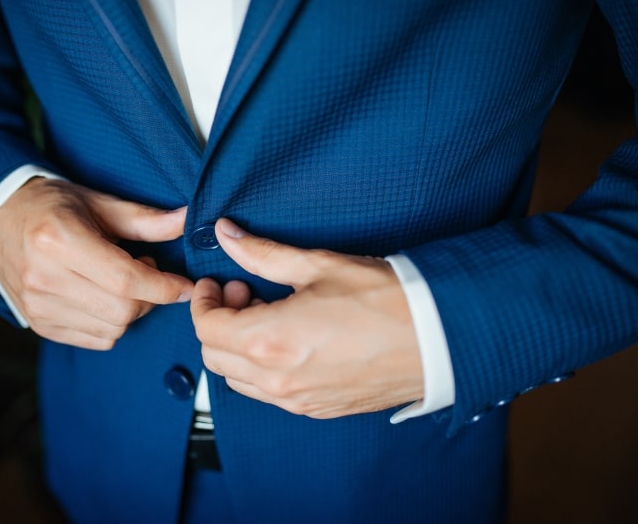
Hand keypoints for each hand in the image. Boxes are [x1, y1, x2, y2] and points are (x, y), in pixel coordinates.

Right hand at [0, 178, 192, 349]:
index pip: (125, 279)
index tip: (187, 286)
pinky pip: (96, 340)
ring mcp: (37, 306)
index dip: (164, 287)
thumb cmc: (52, 206)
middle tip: (146, 270)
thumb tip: (188, 221)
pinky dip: (112, 324)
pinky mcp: (38, 325)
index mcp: (58, 240)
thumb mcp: (97, 202)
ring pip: (113, 330)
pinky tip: (104, 297)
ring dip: (132, 311)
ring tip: (120, 281)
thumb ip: (145, 219)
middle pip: (122, 310)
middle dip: (150, 297)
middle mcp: (43, 277)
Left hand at [190, 219, 423, 418]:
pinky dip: (262, 368)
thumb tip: (226, 234)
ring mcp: (298, 401)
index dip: (203, 301)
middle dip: (218, 322)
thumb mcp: (319, 266)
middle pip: (215, 357)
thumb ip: (263, 253)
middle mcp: (278, 381)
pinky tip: (289, 341)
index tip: (218, 282)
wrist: (440, 339)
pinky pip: (269, 395)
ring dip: (238, 347)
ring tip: (268, 316)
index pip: (207, 328)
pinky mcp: (319, 410)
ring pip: (238, 380)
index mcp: (270, 342)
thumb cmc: (385, 298)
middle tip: (245, 292)